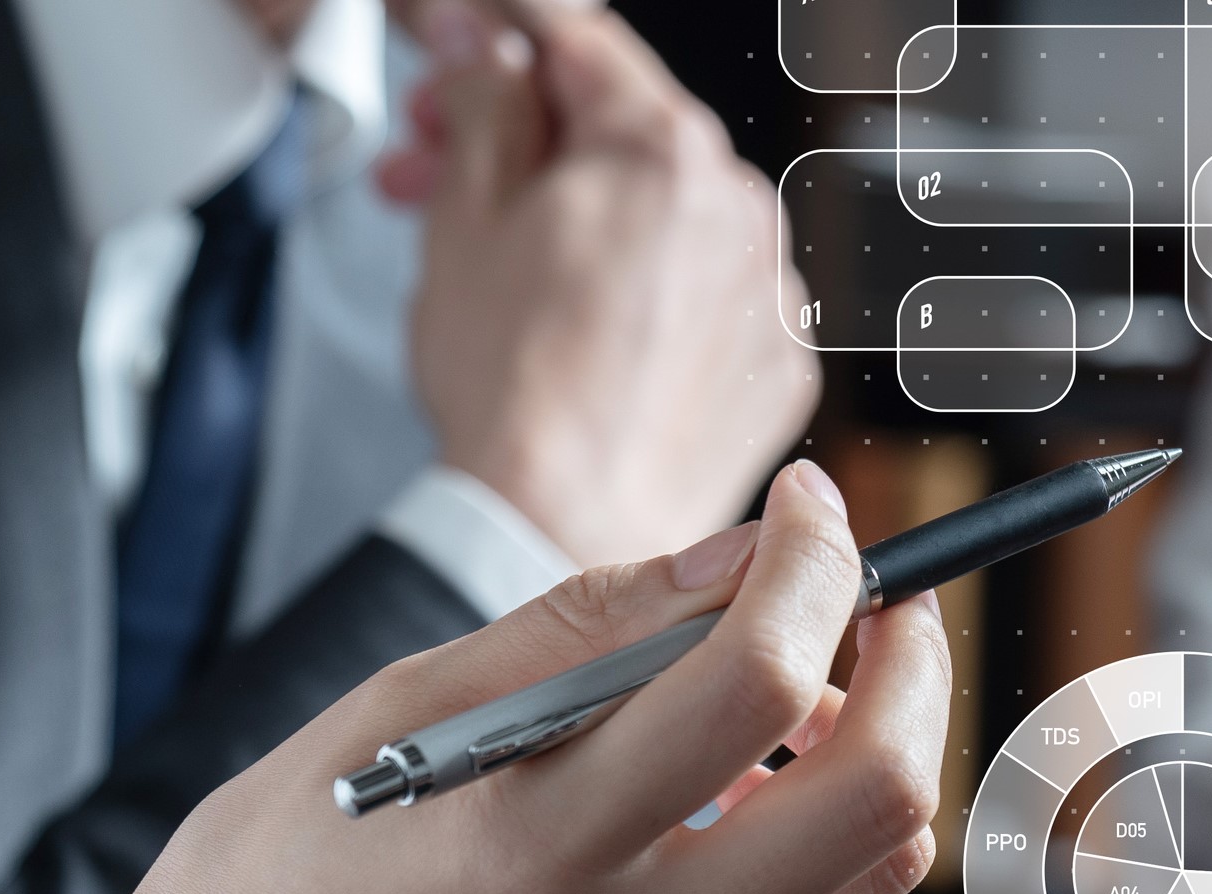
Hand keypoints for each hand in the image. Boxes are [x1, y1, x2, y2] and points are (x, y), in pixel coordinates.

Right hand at [65, 461, 948, 893]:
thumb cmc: (281, 882)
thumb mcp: (395, 710)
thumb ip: (582, 628)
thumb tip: (736, 556)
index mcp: (534, 844)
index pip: (755, 683)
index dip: (813, 567)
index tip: (809, 511)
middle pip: (876, 793)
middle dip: (907, 666)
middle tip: (871, 603)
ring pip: (874, 873)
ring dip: (877, 757)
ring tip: (802, 700)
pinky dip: (824, 847)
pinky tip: (752, 801)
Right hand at [383, 0, 815, 565]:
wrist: (569, 525)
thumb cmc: (521, 396)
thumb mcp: (464, 214)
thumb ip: (484, 106)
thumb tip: (491, 58)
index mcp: (664, 151)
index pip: (581, 38)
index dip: (506, 24)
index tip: (472, 28)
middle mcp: (739, 211)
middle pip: (622, 127)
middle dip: (521, 125)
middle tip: (437, 147)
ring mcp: (768, 290)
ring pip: (663, 209)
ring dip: (577, 205)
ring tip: (492, 244)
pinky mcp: (775, 361)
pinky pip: (702, 289)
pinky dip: (642, 282)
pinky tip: (573, 314)